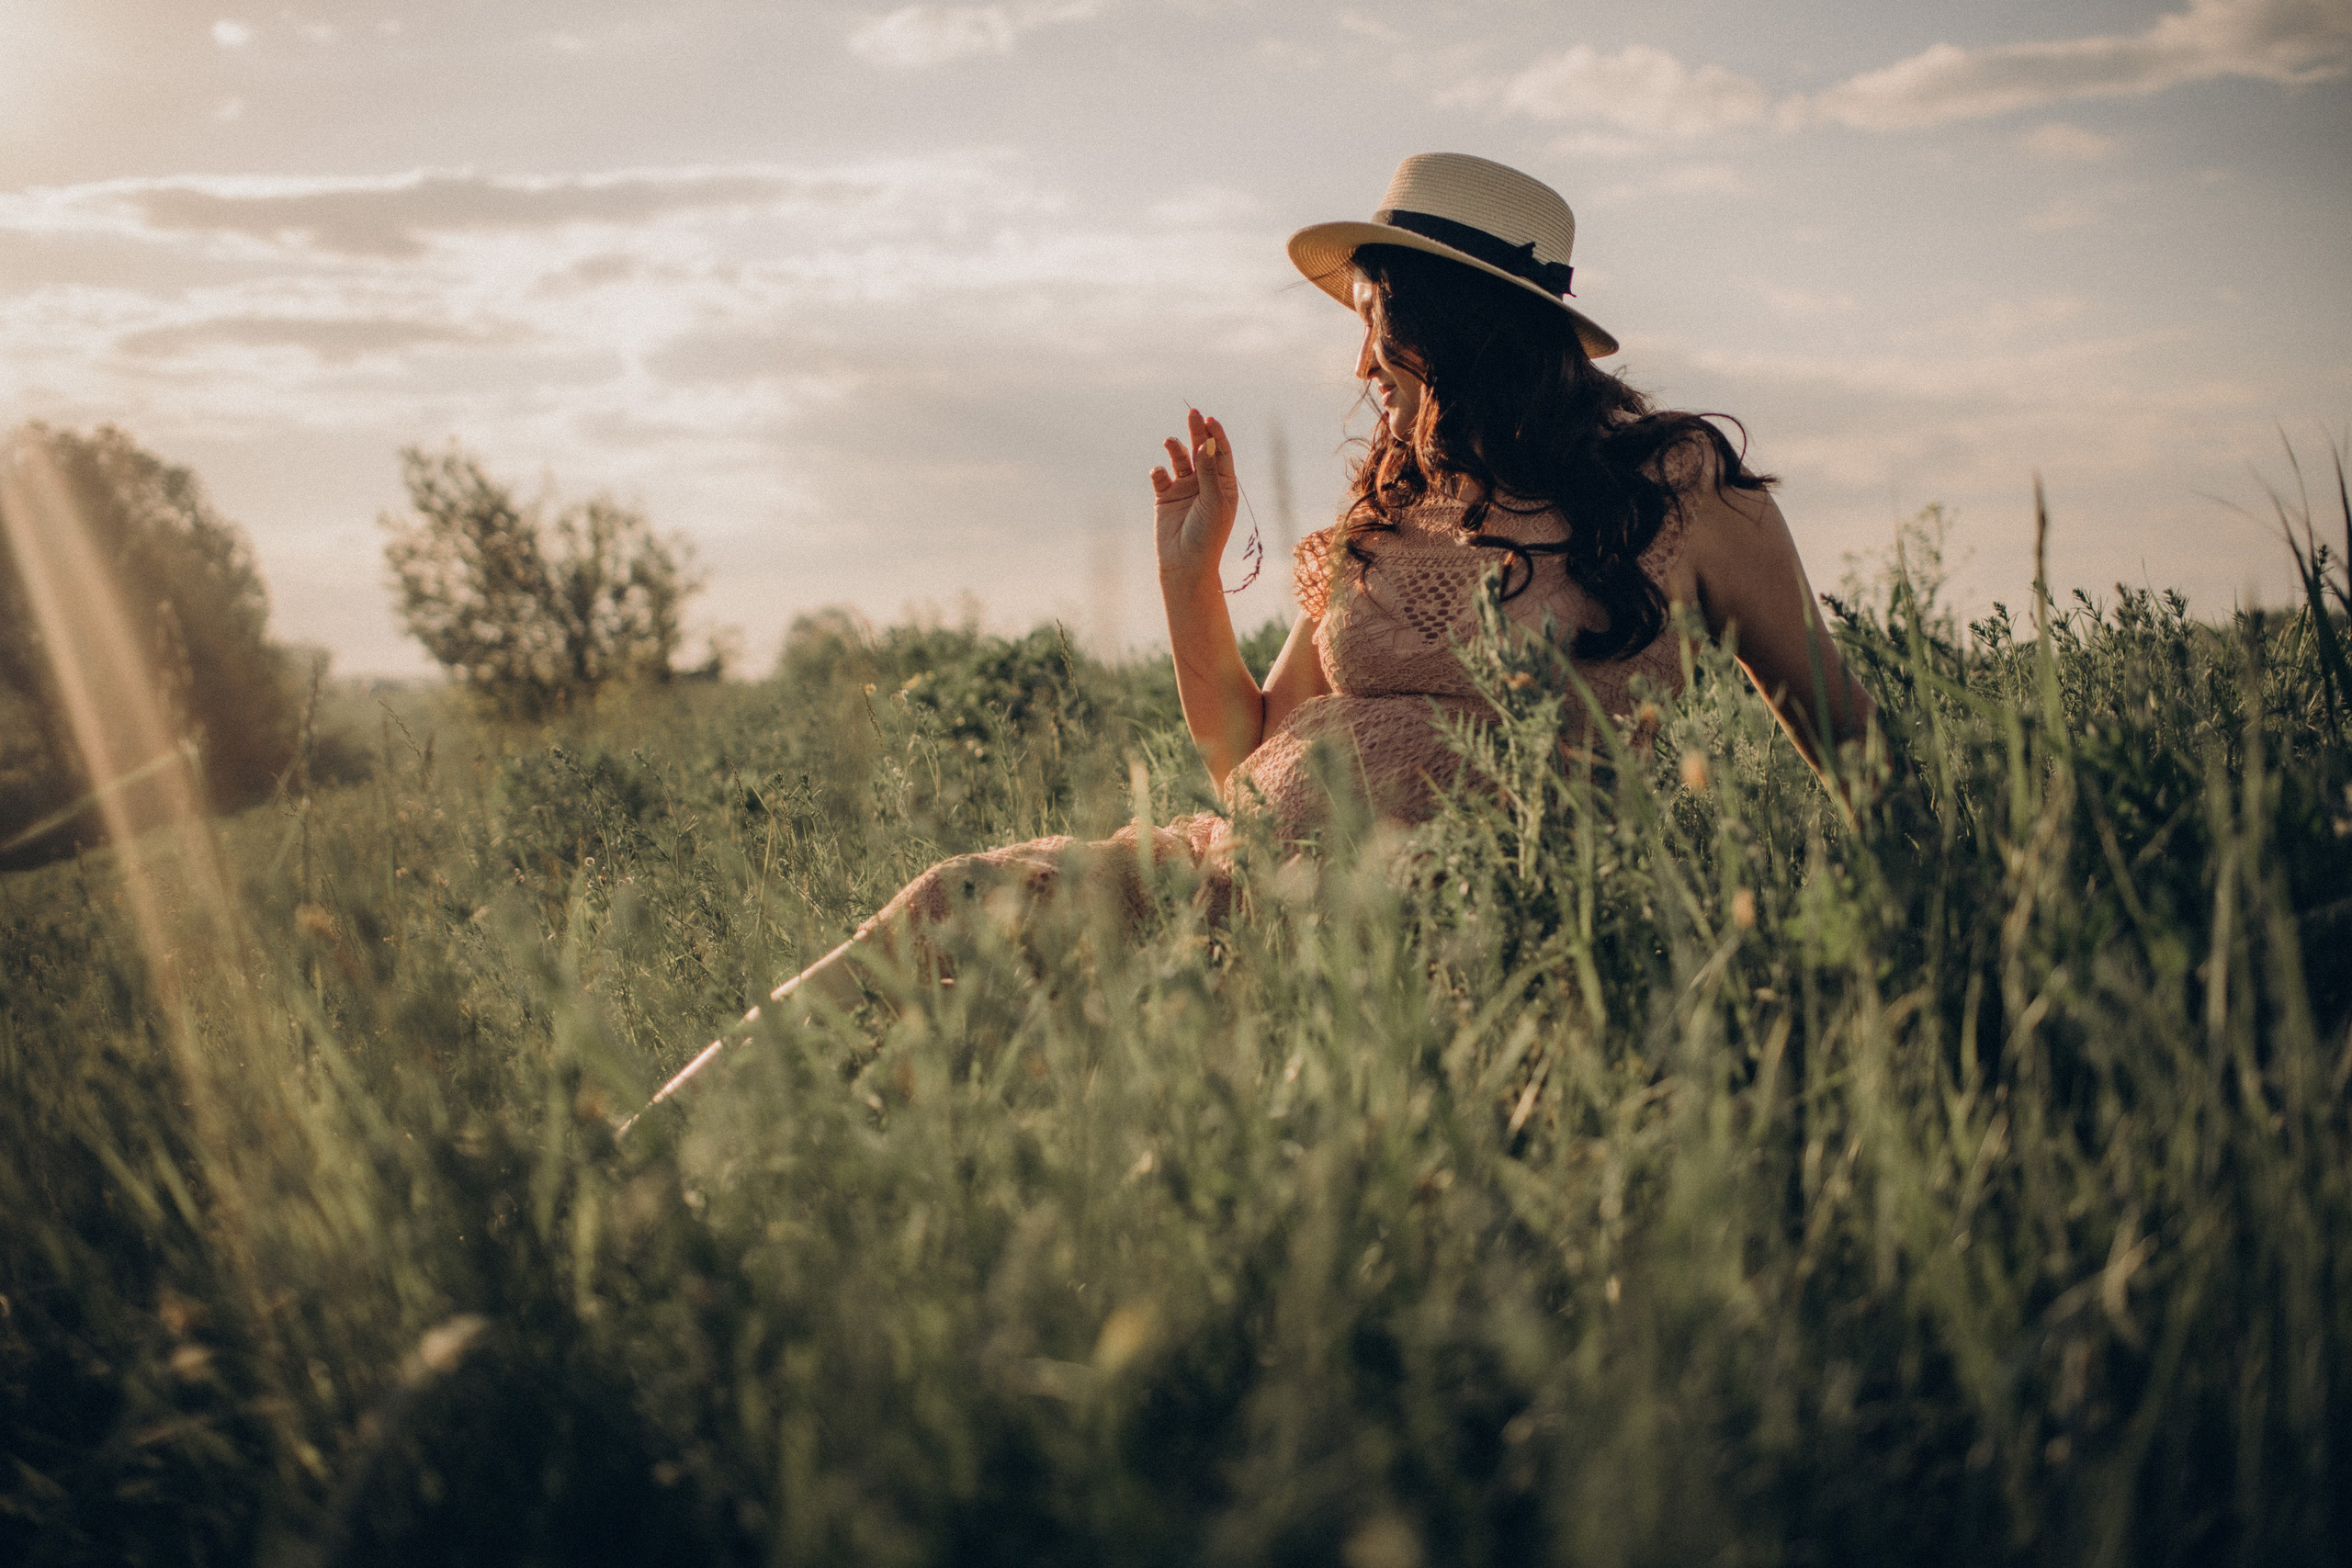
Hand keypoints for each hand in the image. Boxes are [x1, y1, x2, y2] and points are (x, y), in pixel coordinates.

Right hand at [1150, 408, 1237, 584]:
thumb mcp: (1214, 502)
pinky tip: (1159, 473)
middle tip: (1192, 412)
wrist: (1186, 564)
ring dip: (1176, 449)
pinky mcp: (1165, 497)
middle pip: (1201, 450)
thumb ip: (1208, 472)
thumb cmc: (1208, 535)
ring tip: (1170, 441)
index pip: (1221, 453)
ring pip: (1180, 460)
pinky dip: (1159, 472)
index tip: (1210, 420)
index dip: (1216, 435)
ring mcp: (1184, 489)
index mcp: (1224, 484)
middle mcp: (1204, 483)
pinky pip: (1161, 477)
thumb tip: (1205, 445)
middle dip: (1197, 432)